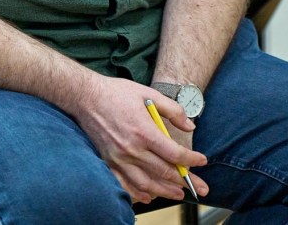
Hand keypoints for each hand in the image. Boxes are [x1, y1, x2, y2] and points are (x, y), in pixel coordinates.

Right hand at [74, 76, 207, 204]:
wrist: (85, 96)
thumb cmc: (116, 93)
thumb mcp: (148, 93)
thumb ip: (172, 109)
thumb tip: (189, 126)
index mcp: (143, 131)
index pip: (174, 153)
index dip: (191, 160)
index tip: (202, 161)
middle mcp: (131, 148)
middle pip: (163, 172)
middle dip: (185, 181)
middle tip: (200, 187)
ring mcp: (118, 158)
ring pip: (146, 184)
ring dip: (165, 191)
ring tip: (179, 193)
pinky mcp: (108, 161)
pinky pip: (125, 185)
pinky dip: (139, 194)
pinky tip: (149, 195)